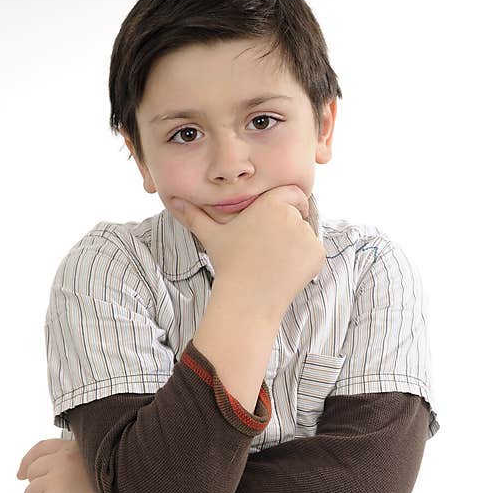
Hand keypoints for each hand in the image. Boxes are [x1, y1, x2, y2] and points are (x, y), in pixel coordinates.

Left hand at [16, 438, 125, 492]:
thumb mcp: (104, 466)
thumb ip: (83, 462)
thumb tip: (57, 472)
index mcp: (80, 448)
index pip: (43, 448)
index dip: (29, 461)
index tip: (23, 471)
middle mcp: (66, 460)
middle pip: (33, 472)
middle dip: (41, 486)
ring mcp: (58, 481)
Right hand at [167, 185, 325, 316]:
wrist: (247, 299)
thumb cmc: (229, 265)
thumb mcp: (212, 236)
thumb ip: (195, 215)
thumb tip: (174, 200)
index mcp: (271, 203)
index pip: (293, 193)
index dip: (289, 204)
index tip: (278, 221)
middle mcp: (291, 215)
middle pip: (300, 215)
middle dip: (290, 228)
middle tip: (270, 250)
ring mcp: (307, 235)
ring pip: (307, 235)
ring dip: (297, 246)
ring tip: (274, 262)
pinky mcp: (317, 254)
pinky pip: (315, 253)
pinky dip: (306, 262)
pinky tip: (285, 271)